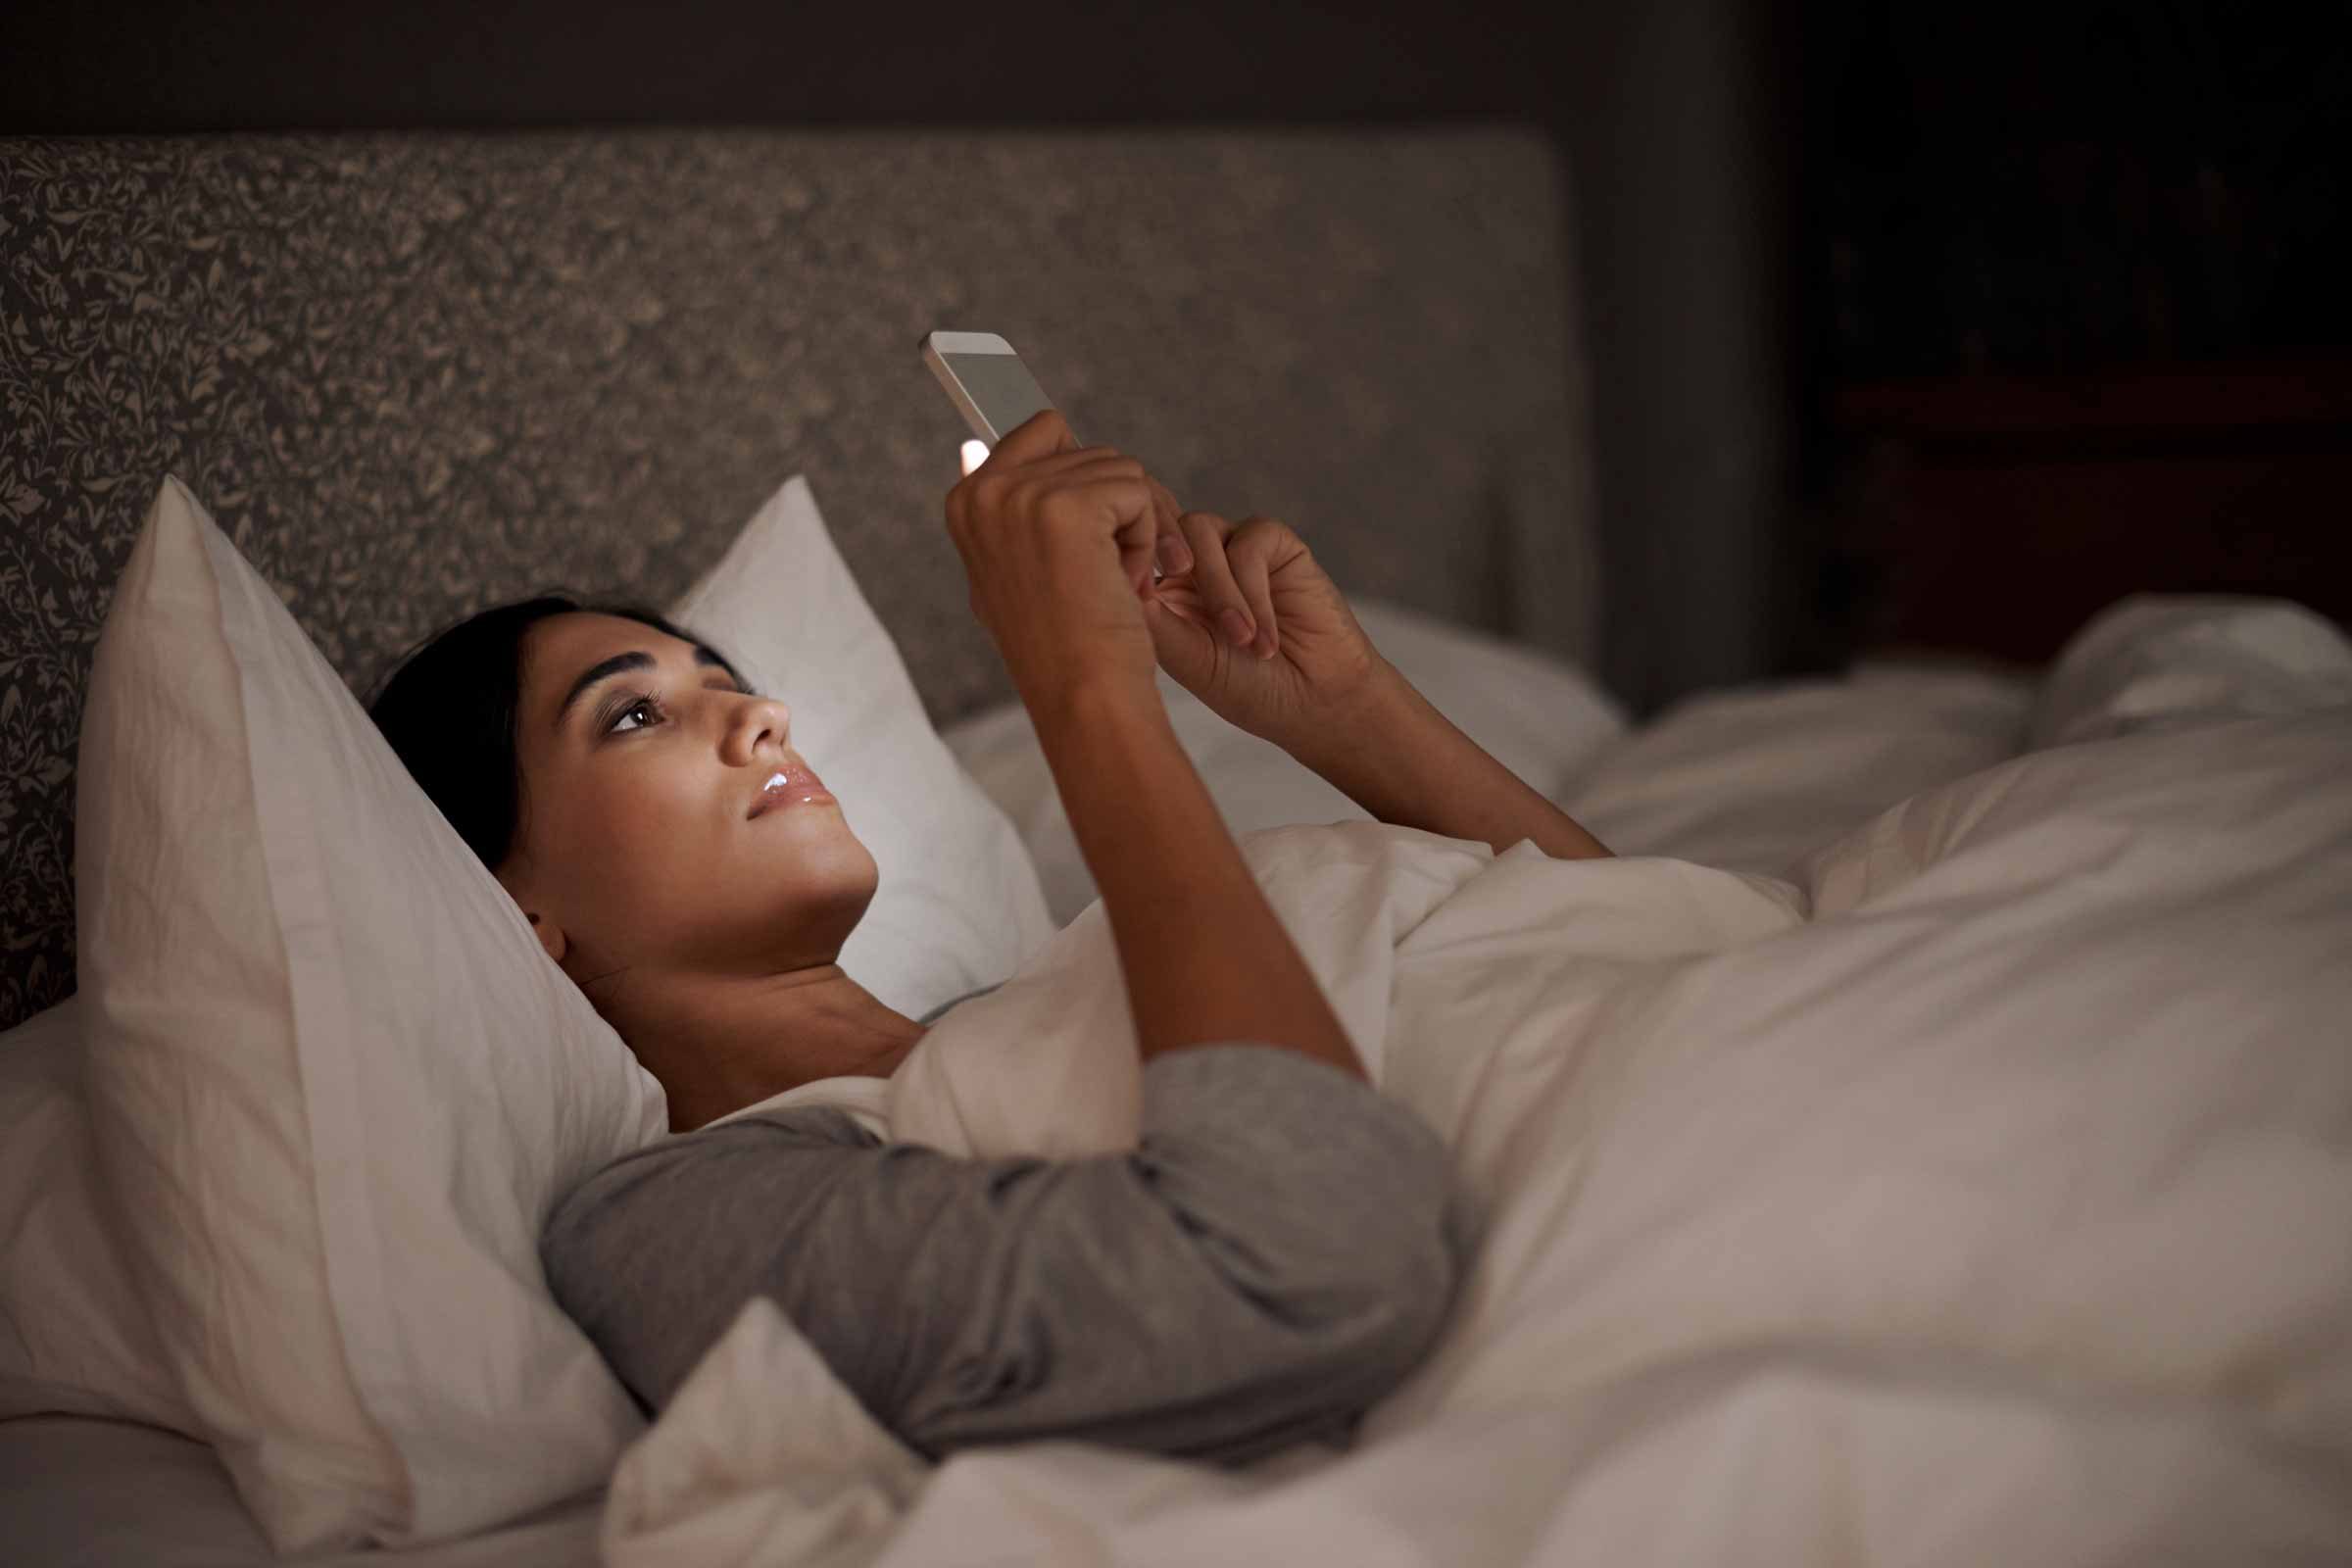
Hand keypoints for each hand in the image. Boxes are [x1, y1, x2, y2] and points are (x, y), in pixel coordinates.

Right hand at [945, 409, 1174, 712]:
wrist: (1082, 697)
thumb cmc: (1061, 648)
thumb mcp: (1010, 573)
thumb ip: (1000, 511)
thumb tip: (971, 447)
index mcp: (966, 502)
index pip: (1040, 435)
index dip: (1083, 484)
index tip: (1086, 538)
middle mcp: (984, 491)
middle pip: (1087, 450)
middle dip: (1116, 509)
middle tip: (1108, 573)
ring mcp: (1021, 495)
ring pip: (1118, 469)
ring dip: (1134, 528)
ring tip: (1112, 584)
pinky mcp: (1068, 505)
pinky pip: (1136, 490)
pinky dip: (1148, 538)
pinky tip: (1124, 583)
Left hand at [1140, 506, 1390, 748]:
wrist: (1317, 704)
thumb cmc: (1251, 691)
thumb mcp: (1191, 661)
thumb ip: (1157, 621)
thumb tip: (1117, 579)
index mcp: (1165, 590)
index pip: (1131, 553)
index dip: (1127, 566)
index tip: (1131, 610)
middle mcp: (1196, 563)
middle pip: (1162, 532)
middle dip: (1176, 574)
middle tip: (1192, 620)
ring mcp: (1235, 549)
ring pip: (1201, 530)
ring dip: (1220, 589)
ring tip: (1244, 641)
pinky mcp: (1277, 544)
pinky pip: (1250, 540)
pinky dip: (1253, 590)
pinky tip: (1266, 638)